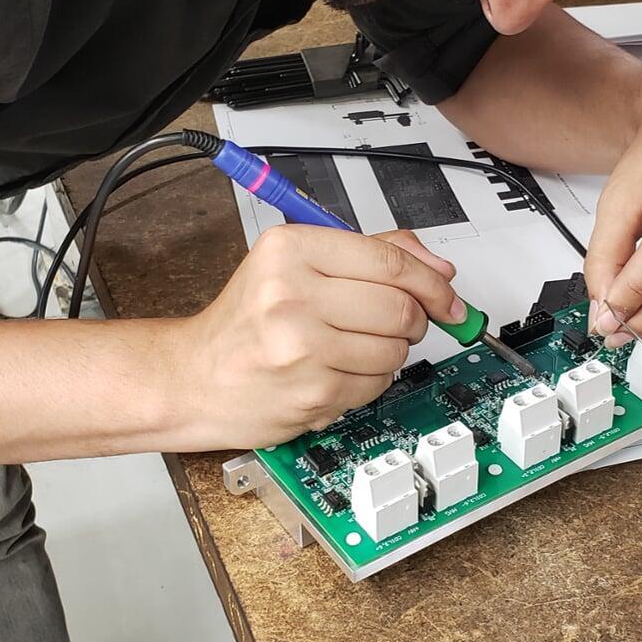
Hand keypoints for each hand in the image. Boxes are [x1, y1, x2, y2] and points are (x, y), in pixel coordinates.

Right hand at [179, 225, 462, 447]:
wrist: (194, 379)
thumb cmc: (245, 324)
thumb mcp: (294, 265)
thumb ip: (367, 254)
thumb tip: (437, 268)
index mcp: (289, 249)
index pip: (389, 260)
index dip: (431, 281)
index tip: (447, 295)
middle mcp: (292, 293)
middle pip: (399, 306)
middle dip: (412, 319)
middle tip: (396, 323)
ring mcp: (302, 347)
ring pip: (395, 349)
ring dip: (388, 352)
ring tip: (350, 348)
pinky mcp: (313, 392)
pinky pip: (377, 385)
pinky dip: (370, 381)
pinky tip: (337, 373)